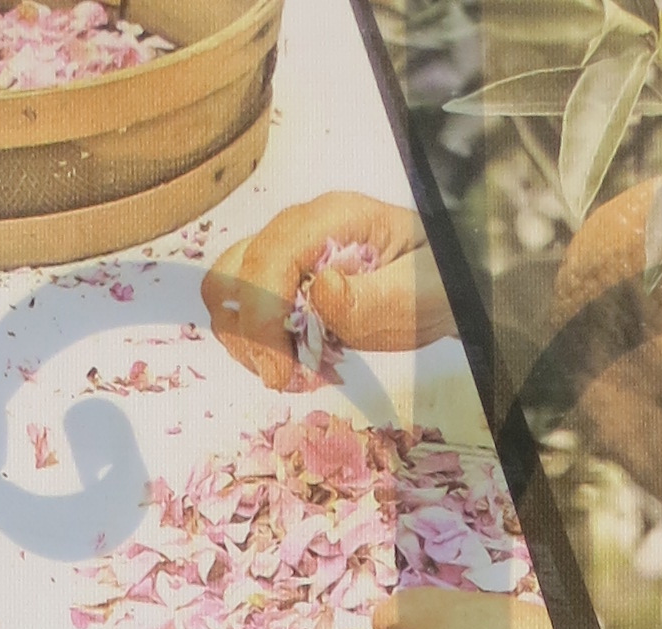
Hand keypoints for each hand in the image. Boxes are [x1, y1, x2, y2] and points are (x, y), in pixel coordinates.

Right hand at [202, 193, 451, 388]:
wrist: (434, 283)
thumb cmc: (428, 284)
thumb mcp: (414, 294)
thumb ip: (370, 297)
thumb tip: (322, 291)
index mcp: (332, 219)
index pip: (269, 259)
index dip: (263, 320)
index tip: (280, 373)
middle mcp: (298, 228)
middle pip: (233, 273)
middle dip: (251, 336)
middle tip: (288, 376)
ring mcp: (284, 252)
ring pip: (227, 293)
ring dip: (248, 344)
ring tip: (293, 372)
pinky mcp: (278, 280)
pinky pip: (240, 311)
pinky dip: (255, 346)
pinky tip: (292, 363)